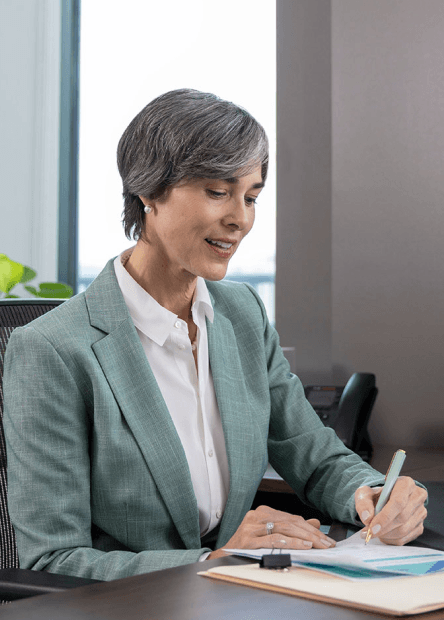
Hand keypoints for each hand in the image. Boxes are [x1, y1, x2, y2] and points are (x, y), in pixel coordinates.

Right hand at [207, 505, 335, 559]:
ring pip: (283, 529)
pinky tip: (301, 546)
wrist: (224, 558)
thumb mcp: (269, 534)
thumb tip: (314, 523)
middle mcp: (256, 516)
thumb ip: (291, 528)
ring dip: (304, 538)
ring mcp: (251, 527)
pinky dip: (289, 542)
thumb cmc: (248, 546)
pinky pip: (272, 539)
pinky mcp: (247, 540)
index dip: (311, 528)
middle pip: (290, 522)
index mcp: (263, 512)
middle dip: (311, 534)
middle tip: (326, 544)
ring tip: (318, 545)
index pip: (292, 518)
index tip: (326, 539)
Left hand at [355, 477, 427, 544]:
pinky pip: (406, 538)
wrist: (383, 501)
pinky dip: (391, 540)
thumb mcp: (364, 493)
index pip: (398, 502)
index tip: (372, 528)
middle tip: (369, 532)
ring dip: (386, 535)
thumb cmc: (375, 495)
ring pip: (404, 530)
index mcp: (405, 483)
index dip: (385, 517)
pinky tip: (382, 534)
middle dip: (384, 528)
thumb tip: (367, 518)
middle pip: (402, 517)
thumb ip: (363, 503)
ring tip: (373, 532)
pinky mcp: (420, 526)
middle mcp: (417, 496)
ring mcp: (421, 512)